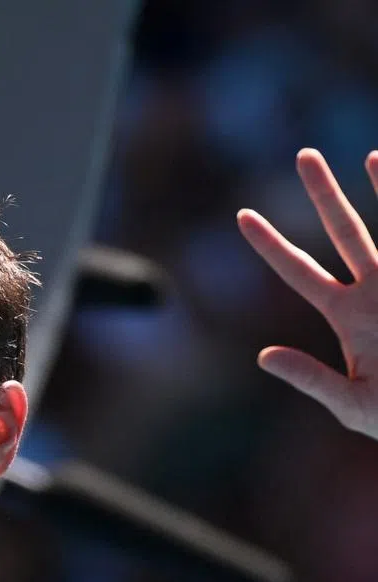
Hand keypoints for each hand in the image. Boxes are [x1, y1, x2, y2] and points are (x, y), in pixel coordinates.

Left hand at [238, 148, 377, 436]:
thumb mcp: (351, 403)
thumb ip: (310, 379)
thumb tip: (263, 357)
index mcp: (346, 316)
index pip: (299, 271)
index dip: (271, 244)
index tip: (242, 214)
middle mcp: (374, 290)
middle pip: (342, 230)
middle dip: (323, 193)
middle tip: (304, 154)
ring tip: (367, 153)